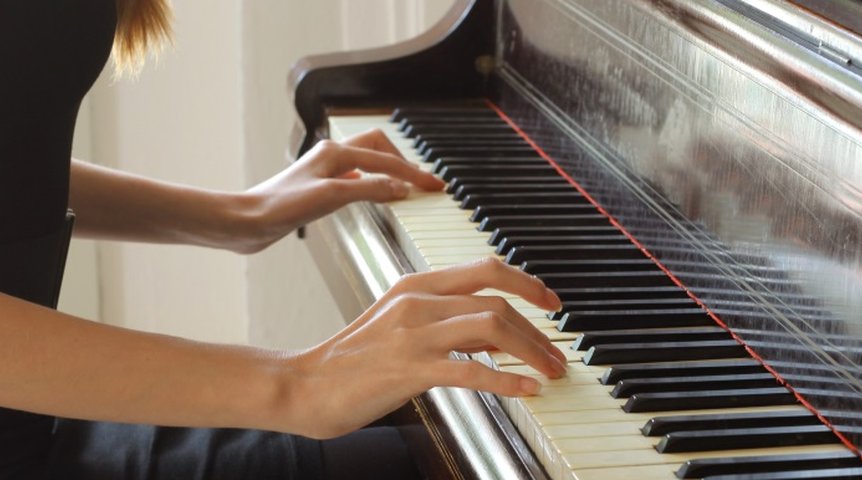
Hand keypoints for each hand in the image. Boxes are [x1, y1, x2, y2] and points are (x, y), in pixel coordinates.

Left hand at [241, 129, 444, 250]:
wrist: (247, 223)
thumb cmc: (280, 207)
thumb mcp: (332, 197)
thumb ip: (370, 189)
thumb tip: (402, 188)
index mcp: (335, 152)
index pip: (386, 159)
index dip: (413, 174)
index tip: (435, 186)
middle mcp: (330, 156)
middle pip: (378, 146)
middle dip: (403, 161)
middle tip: (423, 181)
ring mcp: (323, 171)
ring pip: (366, 160)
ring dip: (388, 169)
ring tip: (407, 184)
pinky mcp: (317, 188)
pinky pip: (355, 177)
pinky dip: (372, 181)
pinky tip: (374, 194)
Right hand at [282, 258, 565, 438]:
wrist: (305, 386)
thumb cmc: (351, 362)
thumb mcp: (402, 328)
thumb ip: (448, 325)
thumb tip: (496, 333)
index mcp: (415, 285)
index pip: (485, 268)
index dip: (526, 282)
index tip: (552, 302)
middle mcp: (417, 301)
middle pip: (496, 300)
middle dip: (537, 329)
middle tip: (557, 354)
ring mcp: (413, 333)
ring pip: (491, 324)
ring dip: (531, 349)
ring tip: (551, 371)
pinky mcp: (409, 369)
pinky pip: (471, 370)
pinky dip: (507, 379)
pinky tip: (527, 390)